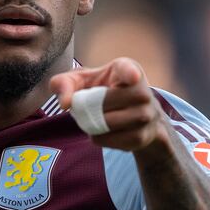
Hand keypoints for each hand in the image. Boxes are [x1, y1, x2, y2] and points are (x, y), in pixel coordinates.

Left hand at [49, 57, 169, 152]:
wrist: (137, 116)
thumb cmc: (103, 91)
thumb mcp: (83, 80)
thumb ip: (64, 83)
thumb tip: (65, 103)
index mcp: (128, 70)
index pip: (130, 71)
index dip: (130, 73)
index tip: (133, 77)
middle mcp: (142, 92)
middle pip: (102, 103)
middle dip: (87, 107)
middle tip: (90, 107)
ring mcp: (145, 116)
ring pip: (104, 124)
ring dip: (91, 124)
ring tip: (97, 117)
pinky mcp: (140, 137)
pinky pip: (106, 140)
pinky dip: (98, 137)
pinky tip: (105, 130)